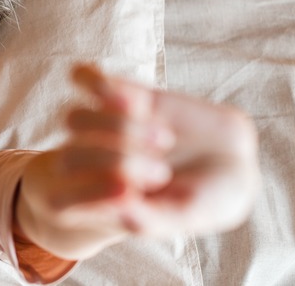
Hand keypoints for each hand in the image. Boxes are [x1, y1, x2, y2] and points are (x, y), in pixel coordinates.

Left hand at [17, 64, 259, 258]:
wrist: (234, 161)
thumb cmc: (206, 199)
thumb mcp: (185, 217)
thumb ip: (148, 217)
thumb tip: (117, 203)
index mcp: (95, 201)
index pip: (60, 202)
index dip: (87, 195)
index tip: (130, 193)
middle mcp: (90, 164)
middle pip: (70, 156)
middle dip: (116, 163)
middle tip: (162, 173)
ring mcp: (101, 127)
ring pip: (76, 119)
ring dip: (119, 129)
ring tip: (164, 139)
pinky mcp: (120, 93)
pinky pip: (85, 78)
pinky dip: (98, 83)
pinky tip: (135, 99)